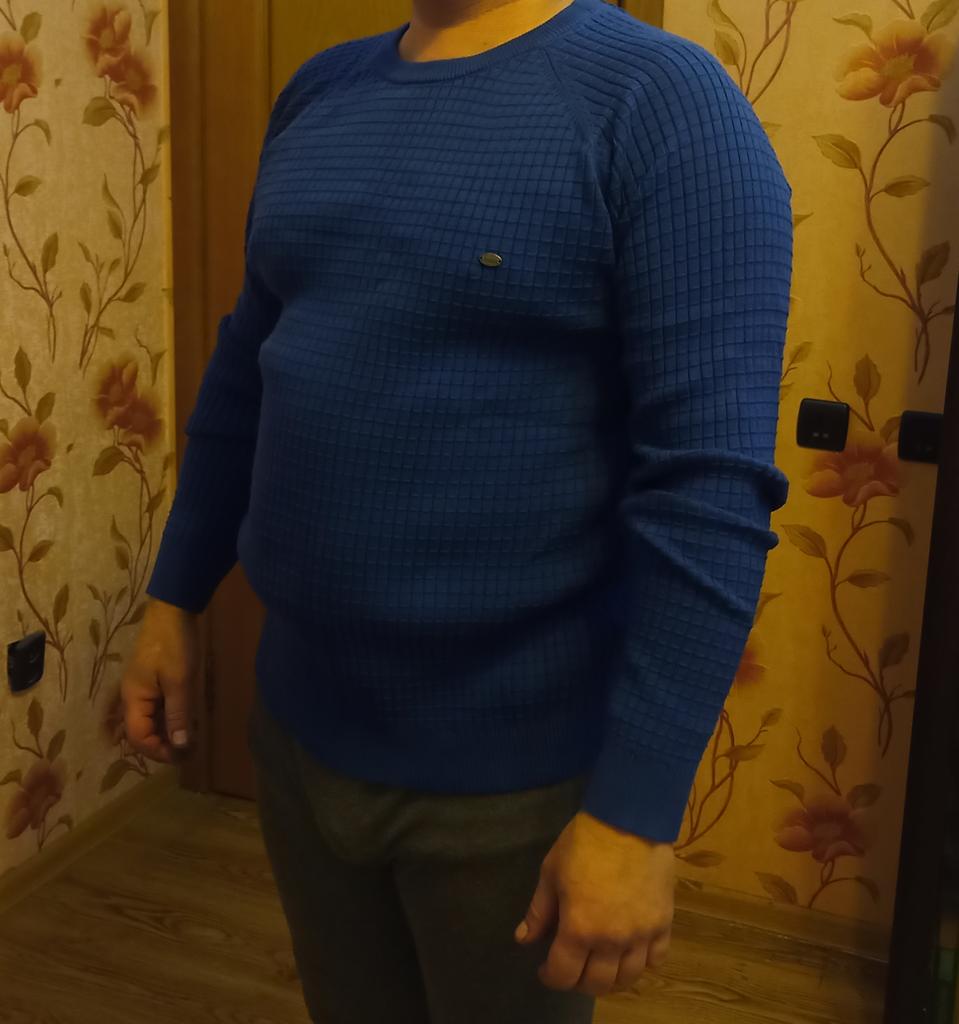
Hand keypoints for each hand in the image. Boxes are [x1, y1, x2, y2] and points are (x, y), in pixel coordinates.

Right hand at [121, 598, 200, 762]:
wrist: (173, 610)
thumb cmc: (174, 645)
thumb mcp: (180, 682)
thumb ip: (178, 715)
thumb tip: (180, 747)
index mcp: (133, 699)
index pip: (139, 738)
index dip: (159, 751)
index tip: (183, 756)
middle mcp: (133, 697)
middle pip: (142, 733)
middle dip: (163, 746)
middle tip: (190, 752)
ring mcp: (142, 689)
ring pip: (150, 721)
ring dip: (168, 733)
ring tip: (191, 740)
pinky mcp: (153, 681)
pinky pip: (157, 709)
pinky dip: (170, 719)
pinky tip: (188, 721)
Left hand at [514, 810, 674, 996]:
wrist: (628, 819)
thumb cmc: (584, 843)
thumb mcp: (551, 873)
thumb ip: (539, 912)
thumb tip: (523, 940)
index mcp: (579, 929)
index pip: (563, 975)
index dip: (550, 977)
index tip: (545, 967)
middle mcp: (612, 941)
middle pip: (596, 984)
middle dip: (579, 980)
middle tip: (572, 963)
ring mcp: (641, 935)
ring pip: (628, 978)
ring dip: (611, 977)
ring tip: (601, 962)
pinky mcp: (664, 923)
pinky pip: (656, 959)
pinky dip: (642, 961)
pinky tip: (630, 949)